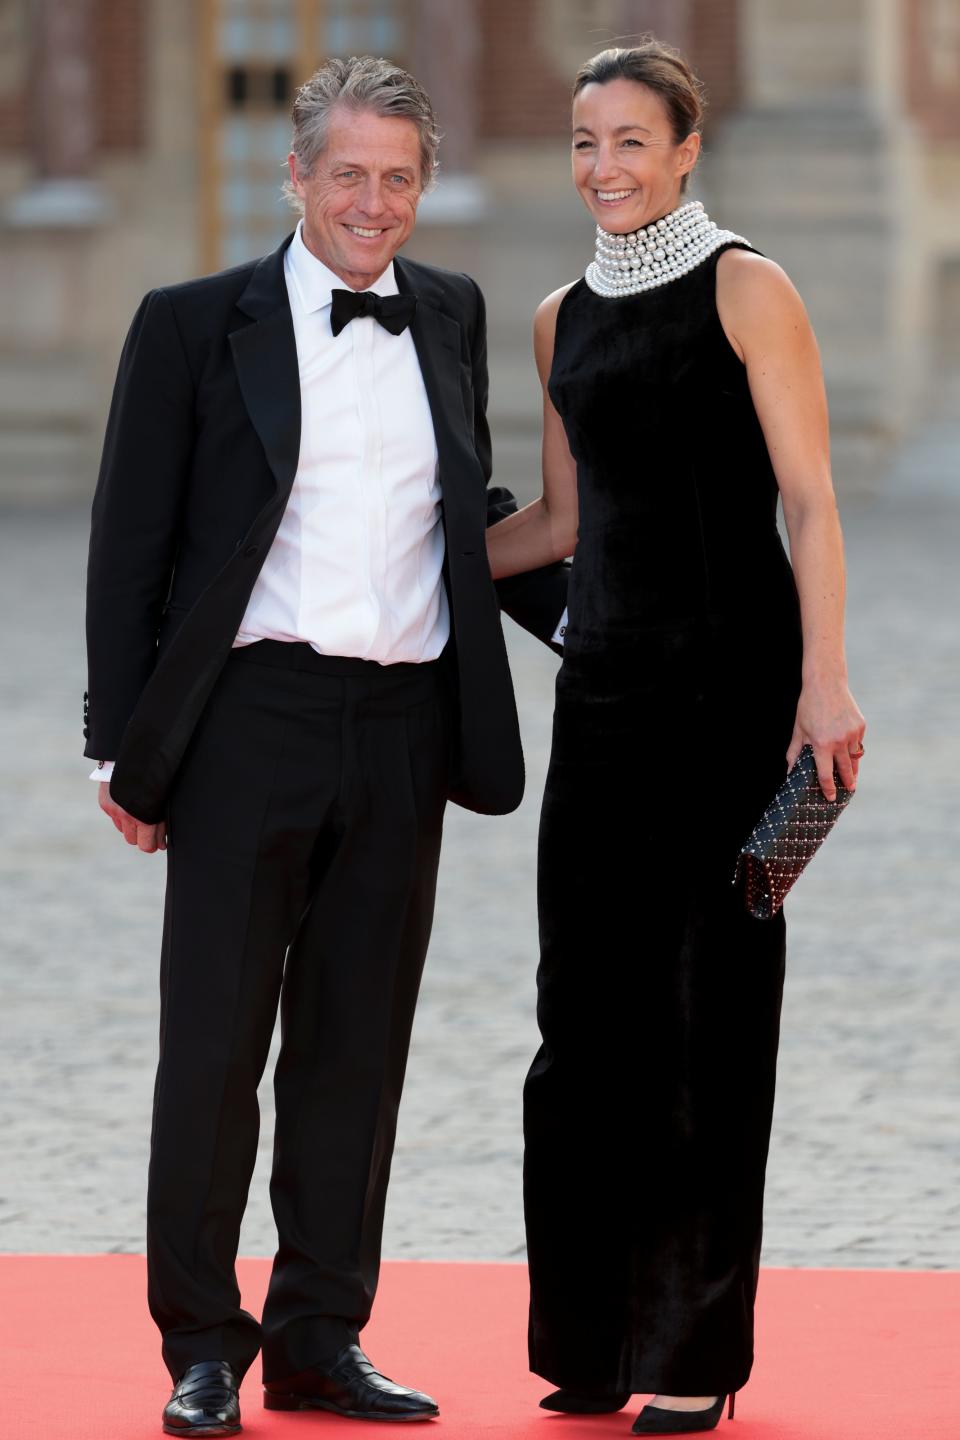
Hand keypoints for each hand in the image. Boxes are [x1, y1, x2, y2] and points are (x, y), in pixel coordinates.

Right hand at [98, 781, 166, 851]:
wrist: (136, 756)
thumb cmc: (154, 778)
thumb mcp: (162, 801)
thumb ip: (161, 821)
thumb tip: (162, 843)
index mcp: (144, 816)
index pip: (146, 845)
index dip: (154, 845)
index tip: (160, 843)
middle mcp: (127, 815)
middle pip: (134, 841)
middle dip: (144, 837)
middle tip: (153, 831)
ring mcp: (114, 809)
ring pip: (124, 832)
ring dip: (133, 828)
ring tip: (142, 816)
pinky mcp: (105, 804)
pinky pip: (116, 820)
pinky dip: (123, 818)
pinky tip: (131, 807)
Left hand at [786, 681, 865, 799]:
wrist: (826, 684)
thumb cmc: (808, 707)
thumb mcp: (799, 730)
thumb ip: (795, 752)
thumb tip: (789, 771)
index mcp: (822, 745)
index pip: (825, 774)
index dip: (828, 789)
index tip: (830, 798)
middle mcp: (839, 741)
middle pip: (845, 770)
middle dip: (847, 783)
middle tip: (848, 790)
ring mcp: (852, 734)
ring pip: (854, 758)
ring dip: (853, 768)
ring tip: (852, 777)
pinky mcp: (861, 726)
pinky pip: (858, 743)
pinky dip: (854, 749)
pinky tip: (849, 751)